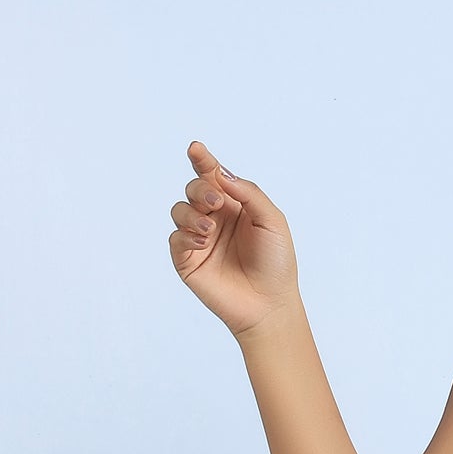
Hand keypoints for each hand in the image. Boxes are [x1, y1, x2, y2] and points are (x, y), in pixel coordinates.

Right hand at [168, 141, 299, 336]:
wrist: (270, 304)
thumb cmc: (276, 264)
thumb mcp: (272, 222)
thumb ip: (250, 194)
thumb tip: (221, 173)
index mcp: (235, 206)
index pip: (213, 176)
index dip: (203, 160)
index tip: (196, 148)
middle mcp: (215, 218)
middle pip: (193, 189)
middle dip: (200, 189)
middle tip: (215, 201)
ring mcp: (199, 238)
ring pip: (179, 210)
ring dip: (191, 213)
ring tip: (209, 228)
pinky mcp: (188, 260)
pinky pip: (176, 238)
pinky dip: (186, 235)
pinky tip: (203, 241)